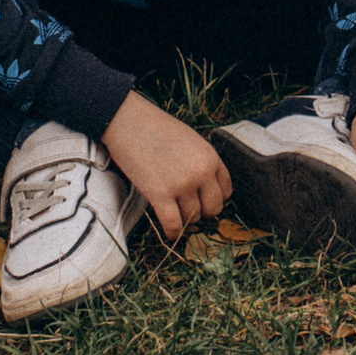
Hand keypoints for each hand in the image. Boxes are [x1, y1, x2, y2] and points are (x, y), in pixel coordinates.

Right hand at [100, 92, 232, 240]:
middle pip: (213, 208)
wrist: (129, 122)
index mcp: (211, 157)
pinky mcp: (160, 194)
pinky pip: (173, 224)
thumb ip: (201, 162)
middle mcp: (201, 172)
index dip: (214, 198)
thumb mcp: (191, 140)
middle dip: (202, 212)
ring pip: (192, 218)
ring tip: (174, 214)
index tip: (204, 200)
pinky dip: (173, 232)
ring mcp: (182, 184)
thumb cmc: (157, 128)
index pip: (226, 191)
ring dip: (184, 220)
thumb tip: (205, 187)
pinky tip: (170, 232)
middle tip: (188, 208)